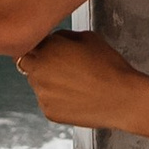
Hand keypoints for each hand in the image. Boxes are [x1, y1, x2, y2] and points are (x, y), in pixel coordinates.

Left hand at [17, 29, 135, 129]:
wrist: (123, 98)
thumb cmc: (109, 65)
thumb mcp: (88, 37)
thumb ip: (62, 36)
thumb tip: (51, 40)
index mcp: (46, 50)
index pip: (26, 44)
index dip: (37, 45)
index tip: (46, 48)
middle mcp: (38, 72)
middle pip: (25, 64)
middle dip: (37, 62)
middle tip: (59, 65)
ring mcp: (42, 94)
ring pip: (37, 84)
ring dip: (47, 81)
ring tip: (74, 83)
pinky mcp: (49, 112)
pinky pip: (47, 101)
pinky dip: (57, 99)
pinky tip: (77, 96)